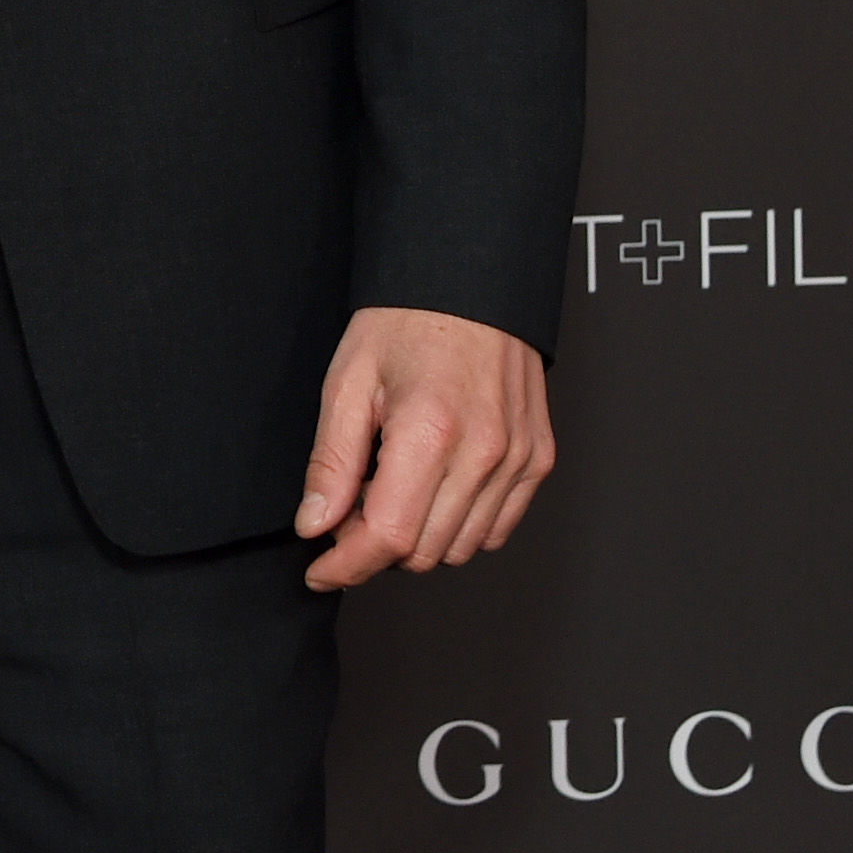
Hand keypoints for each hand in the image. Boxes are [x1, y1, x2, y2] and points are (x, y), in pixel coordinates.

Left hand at [294, 306, 551, 592]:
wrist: (471, 282)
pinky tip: (433, 491)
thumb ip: (332, 463)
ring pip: (461, 549)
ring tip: (392, 491)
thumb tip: (315, 526)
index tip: (320, 570)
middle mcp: (484, 452)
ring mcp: (518, 459)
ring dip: (418, 540)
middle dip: (376, 547)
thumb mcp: (347, 382)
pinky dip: (459, 527)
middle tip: (349, 511)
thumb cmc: (407, 322)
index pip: (389, 537)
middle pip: (424, 552)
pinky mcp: (537, 460)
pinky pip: (496, 529)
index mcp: (429, 431)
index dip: (346, 565)